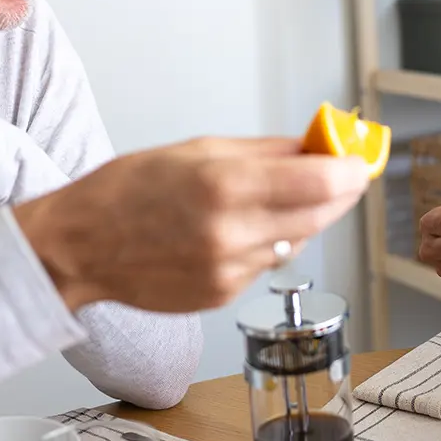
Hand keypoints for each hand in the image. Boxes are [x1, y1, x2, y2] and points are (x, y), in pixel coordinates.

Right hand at [15, 136, 369, 312]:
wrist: (80, 246)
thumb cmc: (128, 189)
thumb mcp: (198, 148)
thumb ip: (265, 151)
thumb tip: (316, 146)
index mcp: (225, 185)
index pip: (321, 181)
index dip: (351, 170)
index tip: (360, 160)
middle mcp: (232, 232)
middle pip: (321, 215)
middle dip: (339, 192)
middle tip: (345, 174)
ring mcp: (229, 270)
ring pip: (297, 242)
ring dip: (302, 219)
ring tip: (276, 199)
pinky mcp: (223, 295)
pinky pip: (267, 265)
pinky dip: (267, 246)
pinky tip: (240, 230)